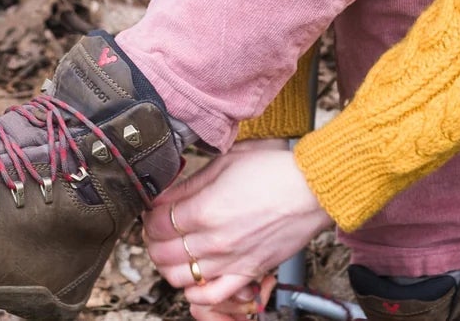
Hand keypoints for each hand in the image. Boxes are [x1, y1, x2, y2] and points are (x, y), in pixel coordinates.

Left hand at [143, 139, 331, 315]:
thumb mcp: (227, 162)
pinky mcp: (246, 274)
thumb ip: (191, 183)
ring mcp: (229, 261)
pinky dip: (194, 292)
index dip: (149, 217)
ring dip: (168, 265)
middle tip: (158, 229)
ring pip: (178, 278)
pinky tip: (194, 277)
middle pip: (162, 253)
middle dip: (153, 240)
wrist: (310, 190)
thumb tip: (164, 195)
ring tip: (173, 250)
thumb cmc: (273, 170)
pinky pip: (210, 297)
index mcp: (206, 209)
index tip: (152, 210)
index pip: (157, 223)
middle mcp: (213, 240)